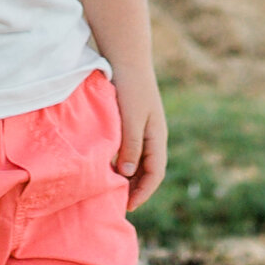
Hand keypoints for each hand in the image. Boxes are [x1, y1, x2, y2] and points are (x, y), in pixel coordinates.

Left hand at [109, 74, 167, 210]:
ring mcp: (143, 128)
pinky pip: (130, 149)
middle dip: (136, 188)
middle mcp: (153, 136)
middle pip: (148, 170)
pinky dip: (121, 161)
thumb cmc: (130, 88)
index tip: (128, 206)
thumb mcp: (131, 119)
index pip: (155, 173)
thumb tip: (126, 174)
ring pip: (138, 160)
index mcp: (157, 137)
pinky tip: (107, 166)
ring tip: (111, 189)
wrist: (127, 58)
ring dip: (128, 176)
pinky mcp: (132, 122)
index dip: (143, 192)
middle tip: (117, 203)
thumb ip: (131, 146)